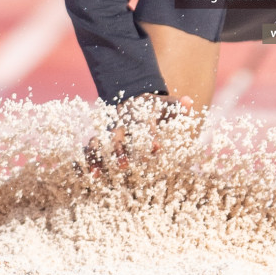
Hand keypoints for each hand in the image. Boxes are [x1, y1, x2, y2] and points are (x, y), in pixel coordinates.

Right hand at [82, 94, 196, 174]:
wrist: (131, 99)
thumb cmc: (151, 108)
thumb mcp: (164, 105)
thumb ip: (176, 106)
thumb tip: (189, 103)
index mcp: (136, 115)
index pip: (142, 125)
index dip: (149, 135)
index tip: (156, 147)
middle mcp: (119, 124)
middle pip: (117, 136)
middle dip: (120, 150)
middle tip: (125, 165)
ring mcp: (107, 133)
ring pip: (98, 142)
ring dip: (98, 157)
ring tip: (97, 175)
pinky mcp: (99, 142)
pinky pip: (88, 150)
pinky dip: (86, 160)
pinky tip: (87, 175)